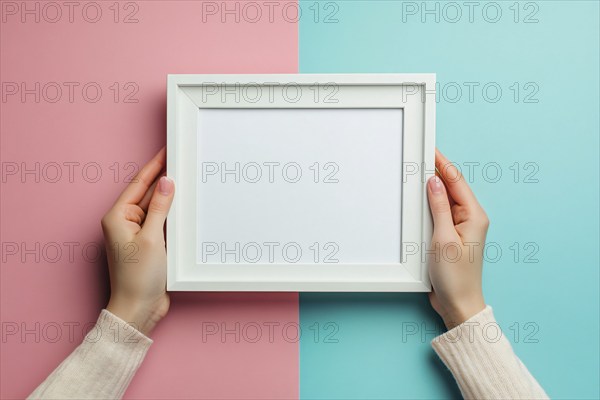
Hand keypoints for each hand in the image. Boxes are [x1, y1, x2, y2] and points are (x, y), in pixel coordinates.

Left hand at [101, 147, 174, 336]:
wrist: (139, 309)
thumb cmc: (137, 278)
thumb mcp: (152, 239)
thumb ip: (159, 208)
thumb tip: (166, 182)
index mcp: (118, 217)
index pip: (138, 183)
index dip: (154, 165)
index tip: (166, 150)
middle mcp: (125, 222)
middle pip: (147, 193)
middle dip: (164, 179)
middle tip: (182, 160)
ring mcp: (137, 233)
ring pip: (157, 207)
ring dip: (170, 197)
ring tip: (187, 178)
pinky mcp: (149, 244)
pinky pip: (162, 222)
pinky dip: (173, 214)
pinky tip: (185, 206)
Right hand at [427, 149, 487, 329]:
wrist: (458, 303)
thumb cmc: (456, 277)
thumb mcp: (443, 238)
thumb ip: (439, 208)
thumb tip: (434, 182)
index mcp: (474, 216)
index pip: (456, 181)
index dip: (442, 164)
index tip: (430, 149)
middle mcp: (469, 218)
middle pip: (451, 187)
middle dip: (436, 171)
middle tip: (419, 156)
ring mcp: (459, 227)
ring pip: (444, 199)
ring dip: (431, 188)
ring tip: (416, 173)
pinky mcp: (449, 236)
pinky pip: (439, 213)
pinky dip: (428, 204)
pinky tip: (418, 200)